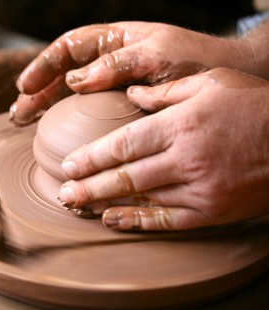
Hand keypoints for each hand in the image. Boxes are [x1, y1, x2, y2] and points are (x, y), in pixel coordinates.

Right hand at [10, 21, 255, 125]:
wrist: (229, 77)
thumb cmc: (197, 60)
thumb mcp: (159, 54)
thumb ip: (118, 63)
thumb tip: (75, 80)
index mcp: (118, 42)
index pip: (70, 49)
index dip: (44, 67)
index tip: (25, 87)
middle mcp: (114, 63)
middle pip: (66, 74)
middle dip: (40, 92)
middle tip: (19, 114)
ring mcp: (119, 86)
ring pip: (76, 95)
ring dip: (50, 107)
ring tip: (29, 122)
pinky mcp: (129, 107)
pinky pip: (96, 112)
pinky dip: (76, 122)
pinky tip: (64, 133)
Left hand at [59, 68, 268, 230]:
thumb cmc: (252, 106)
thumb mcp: (210, 84)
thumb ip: (166, 92)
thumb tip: (132, 95)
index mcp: (181, 124)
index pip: (124, 144)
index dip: (92, 157)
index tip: (69, 166)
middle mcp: (185, 158)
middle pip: (125, 175)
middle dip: (89, 185)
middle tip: (63, 193)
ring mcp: (198, 188)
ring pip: (141, 198)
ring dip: (106, 203)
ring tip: (79, 207)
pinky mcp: (210, 210)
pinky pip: (167, 219)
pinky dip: (138, 222)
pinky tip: (113, 221)